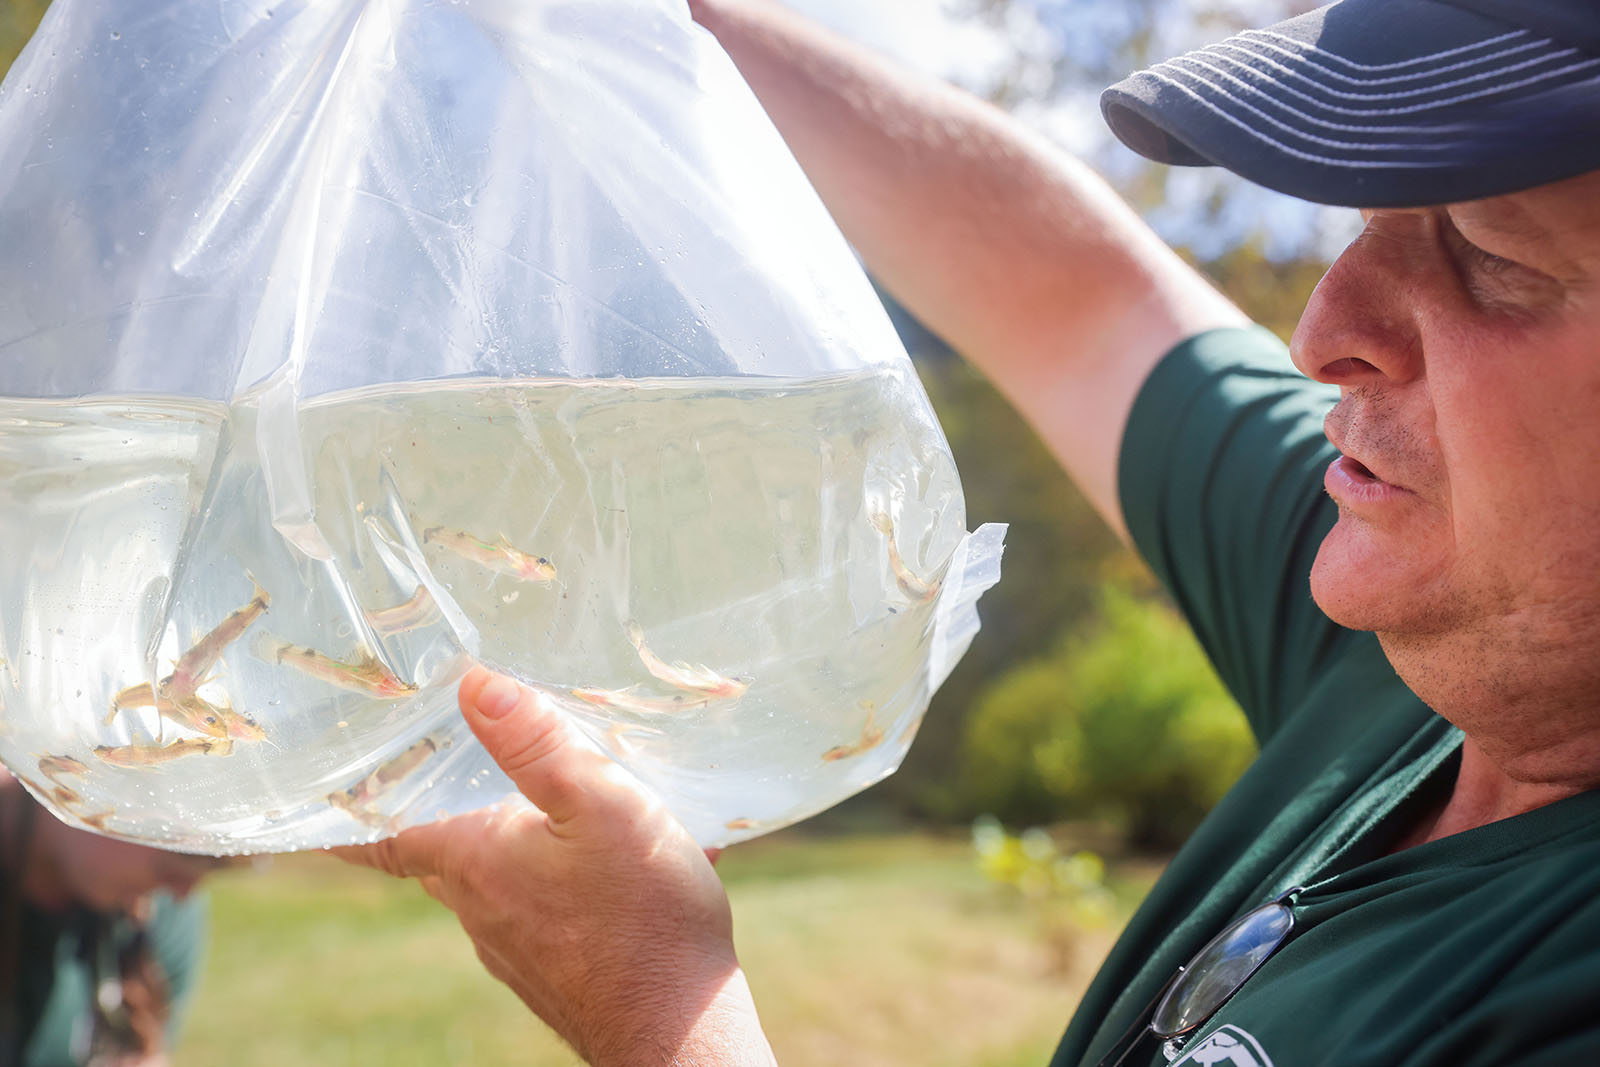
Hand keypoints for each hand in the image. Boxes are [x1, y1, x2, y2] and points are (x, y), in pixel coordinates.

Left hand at [337, 667, 775, 1066]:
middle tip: (458, 767)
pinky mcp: (555, 972)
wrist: (678, 1031)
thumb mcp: (600, 802)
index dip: (349, 811)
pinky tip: (616, 869)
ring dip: (513, 844)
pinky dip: (560, 881)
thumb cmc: (641, 915)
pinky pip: (541, 911)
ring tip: (562, 808)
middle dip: (445, 810)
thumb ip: (537, 743)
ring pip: (495, 880)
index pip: (383, 834)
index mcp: (472, 861)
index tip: (318, 795)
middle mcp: (479, 910)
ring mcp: (515, 949)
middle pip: (440, 851)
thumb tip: (475, 685)